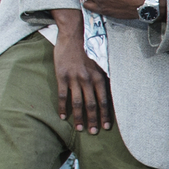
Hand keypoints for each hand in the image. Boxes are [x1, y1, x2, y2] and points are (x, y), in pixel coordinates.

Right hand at [48, 9, 111, 134]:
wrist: (73, 36)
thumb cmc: (87, 51)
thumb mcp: (99, 65)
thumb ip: (102, 79)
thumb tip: (107, 95)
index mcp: (99, 77)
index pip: (104, 101)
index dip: (105, 115)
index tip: (106, 126)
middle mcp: (88, 79)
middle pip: (92, 105)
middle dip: (93, 120)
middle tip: (93, 132)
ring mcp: (74, 78)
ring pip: (78, 103)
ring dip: (79, 118)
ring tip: (80, 129)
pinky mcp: (62, 76)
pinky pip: (63, 96)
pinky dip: (63, 108)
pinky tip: (62, 117)